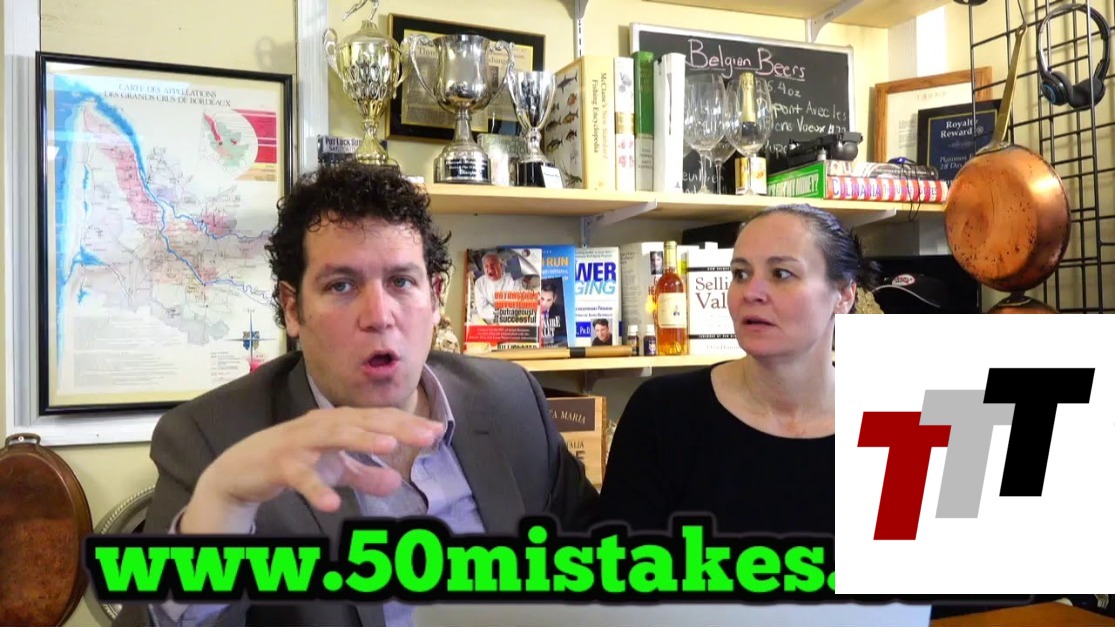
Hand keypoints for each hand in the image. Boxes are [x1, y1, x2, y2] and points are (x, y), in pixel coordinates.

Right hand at [179, 406, 443, 533]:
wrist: (240, 471)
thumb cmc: (292, 463)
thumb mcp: (334, 470)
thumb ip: (364, 475)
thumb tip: (396, 482)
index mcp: (337, 423)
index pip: (379, 419)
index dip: (408, 424)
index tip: (438, 431)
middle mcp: (322, 425)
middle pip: (364, 421)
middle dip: (397, 427)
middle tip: (428, 435)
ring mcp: (300, 442)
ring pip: (335, 435)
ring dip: (362, 440)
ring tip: (390, 447)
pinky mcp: (280, 464)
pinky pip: (301, 477)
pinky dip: (316, 489)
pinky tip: (333, 505)